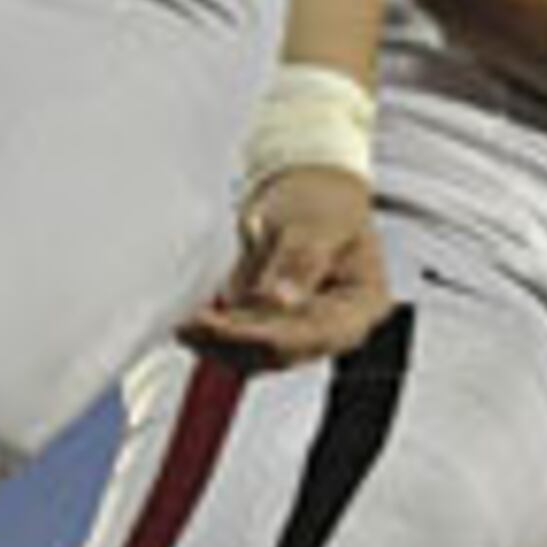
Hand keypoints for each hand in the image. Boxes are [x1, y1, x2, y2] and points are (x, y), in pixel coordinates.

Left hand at [182, 166, 395, 368]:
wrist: (307, 192)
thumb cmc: (322, 201)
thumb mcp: (317, 221)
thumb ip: (301, 260)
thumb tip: (281, 299)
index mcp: (363, 303)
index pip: (316, 334)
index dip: (269, 335)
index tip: (224, 324)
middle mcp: (336, 326)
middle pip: (285, 351)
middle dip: (234, 342)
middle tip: (191, 325)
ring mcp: (302, 330)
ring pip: (257, 354)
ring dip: (217, 343)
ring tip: (184, 325)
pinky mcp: (271, 327)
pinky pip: (240, 343)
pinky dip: (214, 334)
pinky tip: (191, 323)